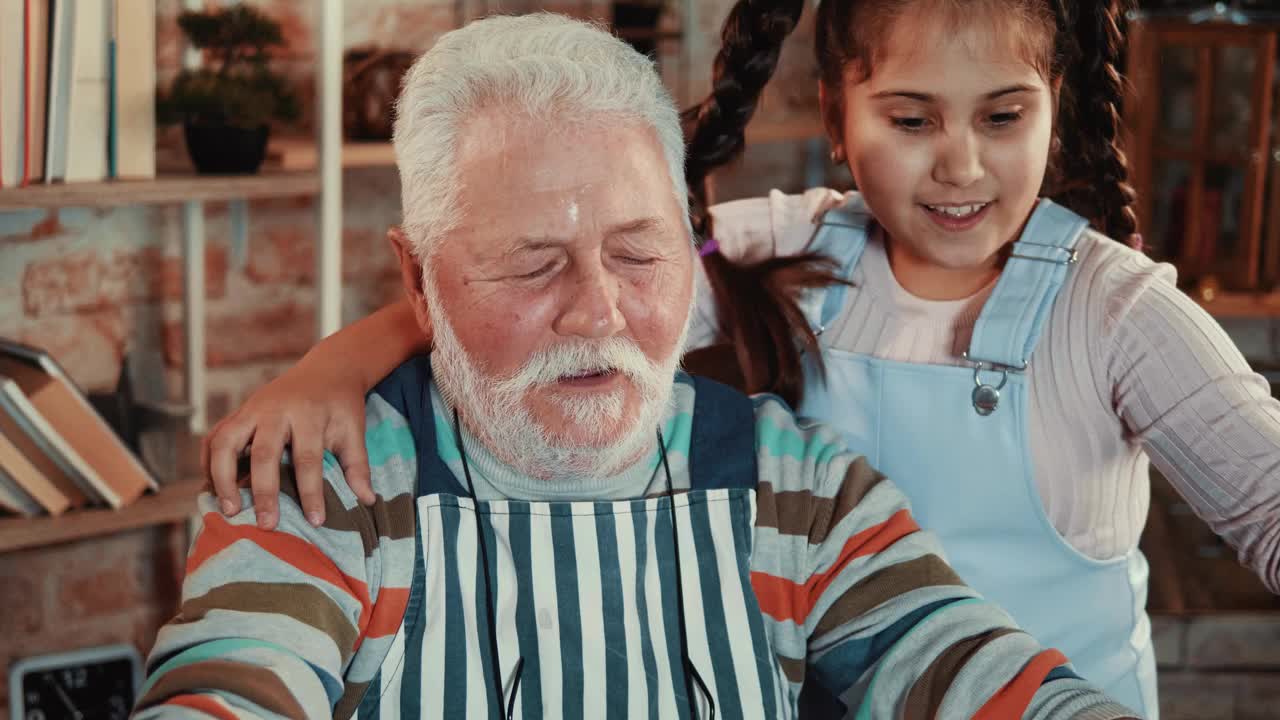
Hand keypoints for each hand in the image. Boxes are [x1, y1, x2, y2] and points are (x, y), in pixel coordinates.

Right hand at [203, 347, 375, 529]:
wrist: (327, 369)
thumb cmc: (340, 405)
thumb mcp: (354, 430)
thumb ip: (358, 465)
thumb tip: (367, 501)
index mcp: (308, 414)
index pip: (307, 458)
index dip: (311, 492)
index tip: (315, 521)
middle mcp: (275, 410)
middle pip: (262, 452)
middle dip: (263, 491)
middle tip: (266, 524)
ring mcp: (251, 409)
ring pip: (224, 441)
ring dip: (222, 477)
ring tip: (230, 510)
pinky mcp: (237, 413)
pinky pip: (214, 438)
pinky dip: (209, 463)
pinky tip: (214, 489)